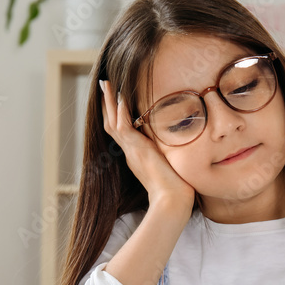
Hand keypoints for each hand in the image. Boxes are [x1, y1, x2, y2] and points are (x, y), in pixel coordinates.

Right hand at [99, 80, 194, 210]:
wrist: (172, 200)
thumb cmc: (177, 187)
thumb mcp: (171, 163)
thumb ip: (169, 151)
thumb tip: (180, 142)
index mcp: (136, 155)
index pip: (122, 130)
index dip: (116, 113)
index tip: (116, 97)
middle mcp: (130, 152)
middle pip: (111, 123)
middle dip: (107, 104)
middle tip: (104, 84)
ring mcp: (131, 151)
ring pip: (112, 122)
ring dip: (108, 102)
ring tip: (106, 83)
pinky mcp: (137, 151)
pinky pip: (123, 128)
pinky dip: (120, 112)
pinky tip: (119, 97)